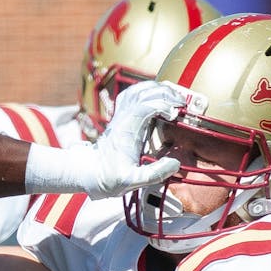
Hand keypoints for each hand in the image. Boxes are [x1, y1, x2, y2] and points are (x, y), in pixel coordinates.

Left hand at [87, 80, 183, 197]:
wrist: (89, 173)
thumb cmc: (108, 177)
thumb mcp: (132, 181)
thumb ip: (154, 174)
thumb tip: (174, 163)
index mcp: (127, 129)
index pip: (146, 105)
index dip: (163, 104)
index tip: (175, 114)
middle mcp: (123, 118)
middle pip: (144, 92)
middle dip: (165, 93)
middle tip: (181, 103)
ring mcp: (120, 115)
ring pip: (138, 90)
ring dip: (157, 89)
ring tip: (173, 96)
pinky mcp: (120, 117)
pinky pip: (131, 95)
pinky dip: (146, 91)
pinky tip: (155, 97)